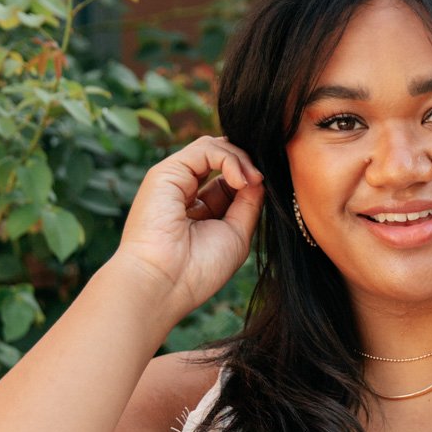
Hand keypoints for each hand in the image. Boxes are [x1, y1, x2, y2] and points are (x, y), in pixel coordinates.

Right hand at [111, 135, 264, 328]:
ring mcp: (175, 180)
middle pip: (222, 160)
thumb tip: (259, 177)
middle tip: (262, 181)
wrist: (165, 283)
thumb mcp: (236, 234)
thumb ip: (248, 204)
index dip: (250, 179)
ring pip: (214, 148)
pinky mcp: (166, 171)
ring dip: (241, 160)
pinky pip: (204, 149)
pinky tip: (240, 180)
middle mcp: (185, 193)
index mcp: (199, 211)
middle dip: (248, 165)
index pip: (229, 181)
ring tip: (252, 181)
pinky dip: (229, 159)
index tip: (266, 190)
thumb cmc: (199, 269)